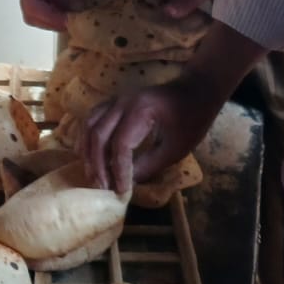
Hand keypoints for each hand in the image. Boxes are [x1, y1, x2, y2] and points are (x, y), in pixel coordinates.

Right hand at [17, 0, 89, 30]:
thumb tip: (79, 11)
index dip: (51, 19)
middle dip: (52, 23)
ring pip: (37, 15)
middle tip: (74, 23)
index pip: (33, 6)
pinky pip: (44, 8)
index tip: (70, 22)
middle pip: (31, 15)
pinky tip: (73, 8)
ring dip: (55, 19)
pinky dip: (57, 12)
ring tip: (75, 16)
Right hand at [82, 76, 220, 195]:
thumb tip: (127, 183)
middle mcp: (123, 102)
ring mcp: (116, 99)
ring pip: (90, 125)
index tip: (121, 191)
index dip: (118, 170)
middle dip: (98, 164)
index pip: (120, 144)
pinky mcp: (115, 102)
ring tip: (93, 175)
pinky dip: (88, 138)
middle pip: (98, 135)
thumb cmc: (190, 120)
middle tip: (102, 188)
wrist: (195, 92)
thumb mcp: (175, 148)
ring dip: (88, 152)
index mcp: (140, 111)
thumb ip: (149, 165)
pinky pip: (93, 119)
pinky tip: (90, 155)